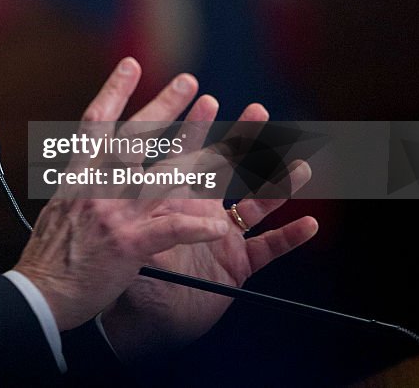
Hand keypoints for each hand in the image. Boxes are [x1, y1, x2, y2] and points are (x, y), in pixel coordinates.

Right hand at [13, 58, 235, 330]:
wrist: (37, 295)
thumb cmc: (49, 257)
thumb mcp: (58, 209)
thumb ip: (80, 186)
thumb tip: (89, 169)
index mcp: (78, 177)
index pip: (96, 123)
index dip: (115, 91)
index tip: (131, 65)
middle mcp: (96, 187)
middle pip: (135, 137)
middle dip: (165, 106)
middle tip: (189, 80)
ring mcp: (113, 213)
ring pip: (164, 176)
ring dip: (199, 156)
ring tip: (228, 141)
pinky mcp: (128, 244)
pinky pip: (169, 230)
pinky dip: (195, 227)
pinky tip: (219, 225)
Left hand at [96, 69, 318, 362]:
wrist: (132, 321)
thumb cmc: (115, 277)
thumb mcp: (116, 241)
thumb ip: (123, 219)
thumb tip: (110, 196)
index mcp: (164, 199)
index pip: (181, 155)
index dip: (191, 128)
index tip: (203, 97)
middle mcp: (194, 210)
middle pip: (222, 168)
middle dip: (239, 139)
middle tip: (258, 110)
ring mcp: (217, 236)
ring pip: (252, 203)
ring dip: (276, 183)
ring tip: (299, 165)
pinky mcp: (234, 265)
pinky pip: (265, 250)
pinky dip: (287, 238)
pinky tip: (307, 224)